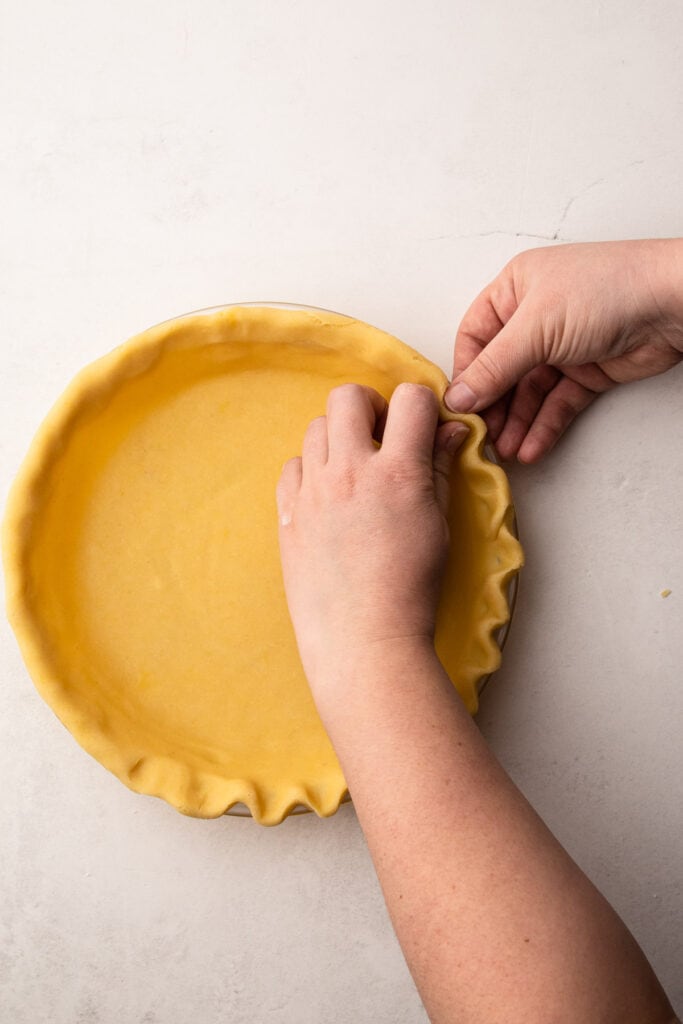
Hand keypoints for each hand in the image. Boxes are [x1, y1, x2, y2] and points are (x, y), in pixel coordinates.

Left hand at [276, 383, 466, 689]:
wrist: (364, 638)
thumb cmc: (410, 589)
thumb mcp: (439, 525)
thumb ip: (440, 469)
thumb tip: (450, 430)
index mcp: (398, 473)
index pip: (410, 400)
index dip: (422, 404)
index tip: (422, 424)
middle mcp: (350, 472)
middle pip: (349, 397)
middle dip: (370, 406)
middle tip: (381, 436)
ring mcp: (313, 491)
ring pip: (315, 427)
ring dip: (338, 436)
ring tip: (354, 469)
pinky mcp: (288, 513)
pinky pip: (292, 466)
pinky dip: (311, 469)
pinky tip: (328, 495)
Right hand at [445, 239, 682, 461]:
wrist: (673, 304)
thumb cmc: (607, 291)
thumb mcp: (535, 328)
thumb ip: (494, 368)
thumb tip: (459, 397)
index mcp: (516, 289)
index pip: (476, 337)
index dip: (467, 373)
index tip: (460, 406)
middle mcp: (535, 317)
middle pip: (501, 370)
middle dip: (493, 406)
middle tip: (482, 436)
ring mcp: (562, 345)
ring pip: (529, 392)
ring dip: (517, 422)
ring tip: (507, 450)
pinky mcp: (587, 371)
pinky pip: (557, 403)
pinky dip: (544, 425)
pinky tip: (532, 446)